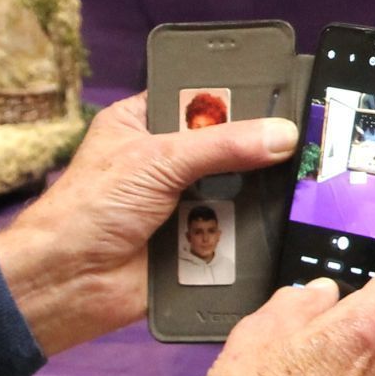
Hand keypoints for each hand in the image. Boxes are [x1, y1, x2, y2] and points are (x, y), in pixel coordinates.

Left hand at [0, 94, 296, 355]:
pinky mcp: (196, 242)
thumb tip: (282, 133)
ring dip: (260, 192)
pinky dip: (253, 232)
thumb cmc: (89, 209)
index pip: (204, 98)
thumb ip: (221, 145)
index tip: (287, 91)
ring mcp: (184, 202)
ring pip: (239, 189)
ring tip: (304, 181)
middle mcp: (168, 159)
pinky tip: (285, 223)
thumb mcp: (157, 160)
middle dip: (260, 149)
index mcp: (146, 122)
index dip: (242, 96)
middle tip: (307, 140)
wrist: (67, 284)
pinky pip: (237, 232)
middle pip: (229, 146)